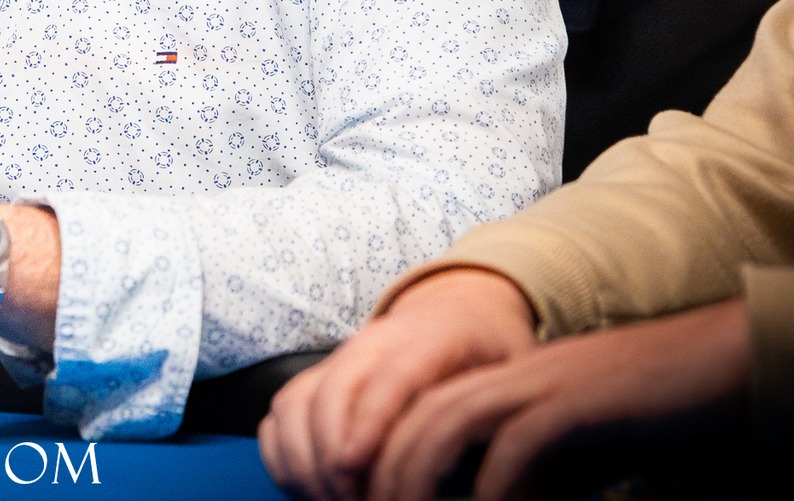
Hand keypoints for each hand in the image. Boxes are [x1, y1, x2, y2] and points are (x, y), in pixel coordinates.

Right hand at [260, 268, 534, 500]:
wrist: (461, 312)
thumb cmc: (491, 355)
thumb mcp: (513, 372)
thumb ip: (492, 412)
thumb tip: (487, 471)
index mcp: (430, 338)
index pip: (391, 376)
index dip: (367, 421)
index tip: (353, 465)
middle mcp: (373, 341)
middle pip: (332, 391)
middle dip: (330, 456)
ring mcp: (339, 358)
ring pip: (295, 403)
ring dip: (304, 461)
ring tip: (332, 500)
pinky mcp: (316, 377)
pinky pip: (279, 415)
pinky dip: (283, 454)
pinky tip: (307, 486)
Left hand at [371, 299, 749, 500]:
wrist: (731, 367)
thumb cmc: (660, 414)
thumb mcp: (579, 450)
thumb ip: (534, 471)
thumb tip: (498, 499)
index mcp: (507, 382)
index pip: (423, 416)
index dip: (389, 459)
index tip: (373, 500)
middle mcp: (514, 375)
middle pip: (421, 417)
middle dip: (387, 470)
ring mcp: (545, 382)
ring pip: (451, 422)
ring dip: (419, 474)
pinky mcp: (582, 400)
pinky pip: (520, 441)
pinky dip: (496, 482)